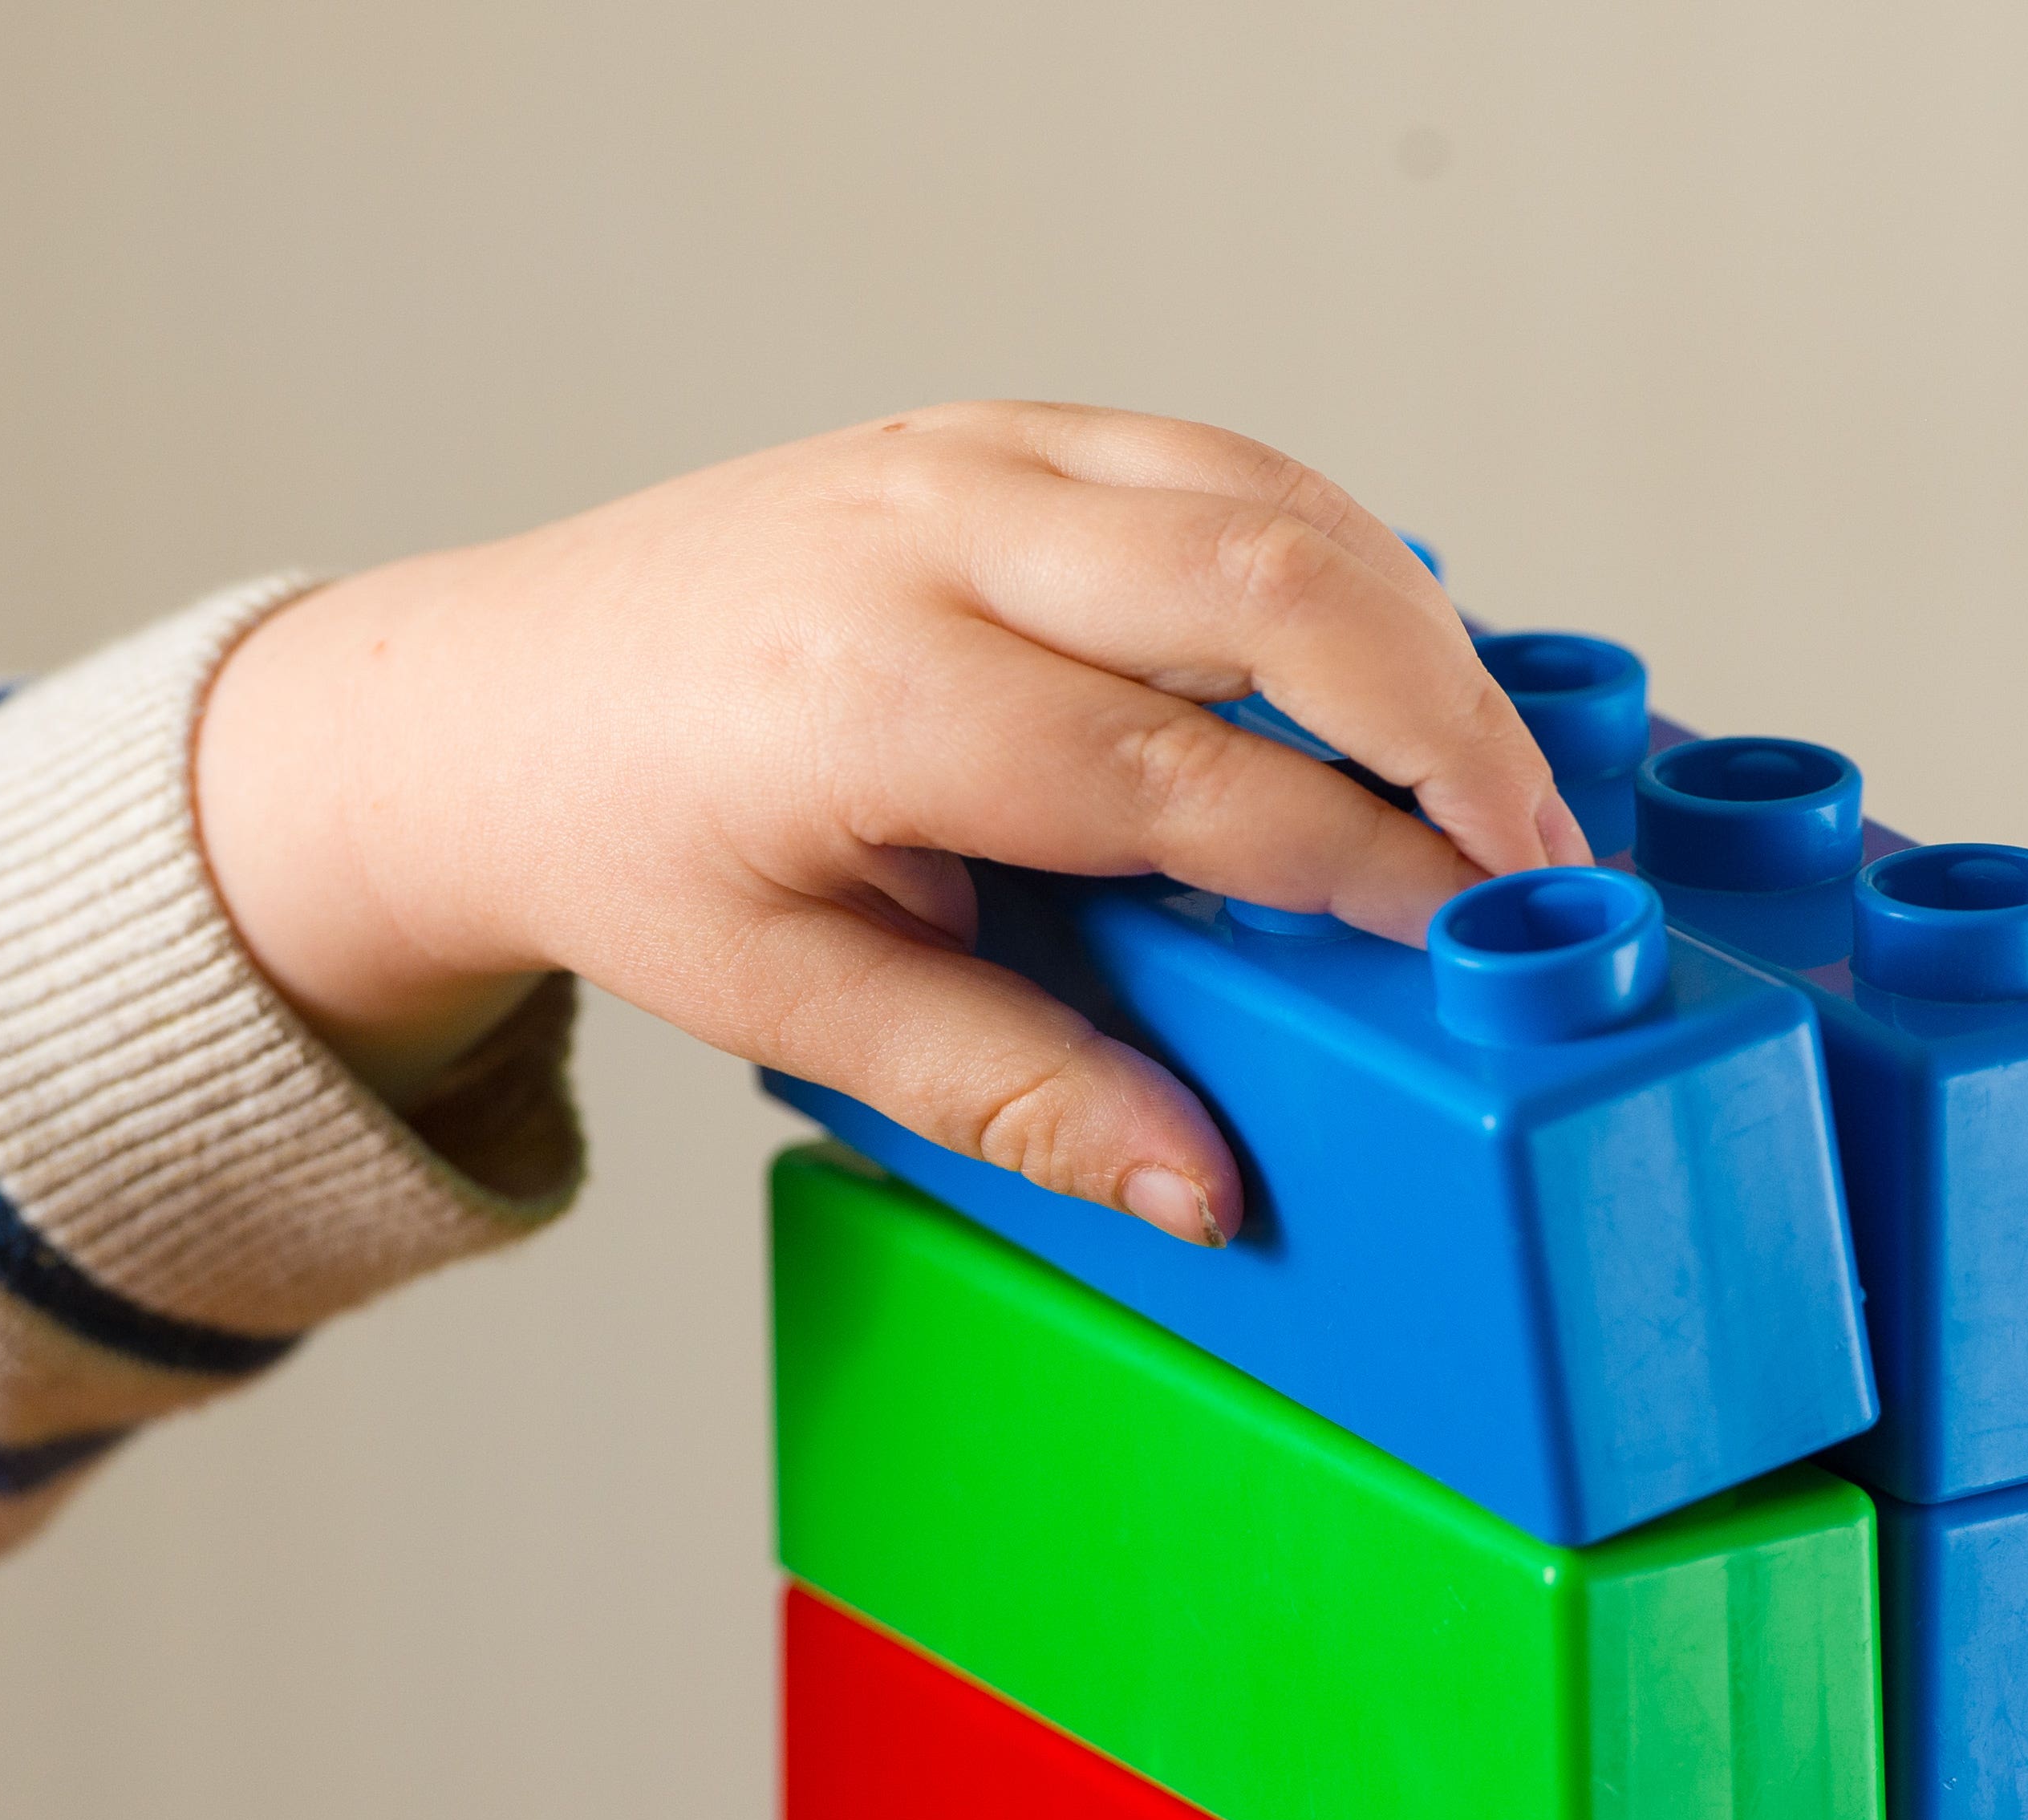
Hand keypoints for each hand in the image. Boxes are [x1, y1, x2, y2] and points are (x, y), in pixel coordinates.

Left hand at [194, 400, 1584, 1243]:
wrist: (484, 704)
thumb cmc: (627, 850)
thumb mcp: (797, 1008)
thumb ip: (1017, 1092)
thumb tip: (1208, 1185)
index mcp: (875, 695)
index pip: (1190, 779)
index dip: (1361, 867)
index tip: (1475, 947)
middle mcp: (927, 534)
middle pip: (1270, 586)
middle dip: (1445, 722)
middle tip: (1544, 853)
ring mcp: (959, 451)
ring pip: (1266, 494)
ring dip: (1410, 625)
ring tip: (1494, 772)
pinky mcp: (985, 427)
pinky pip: (1209, 458)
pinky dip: (1326, 550)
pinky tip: (1382, 658)